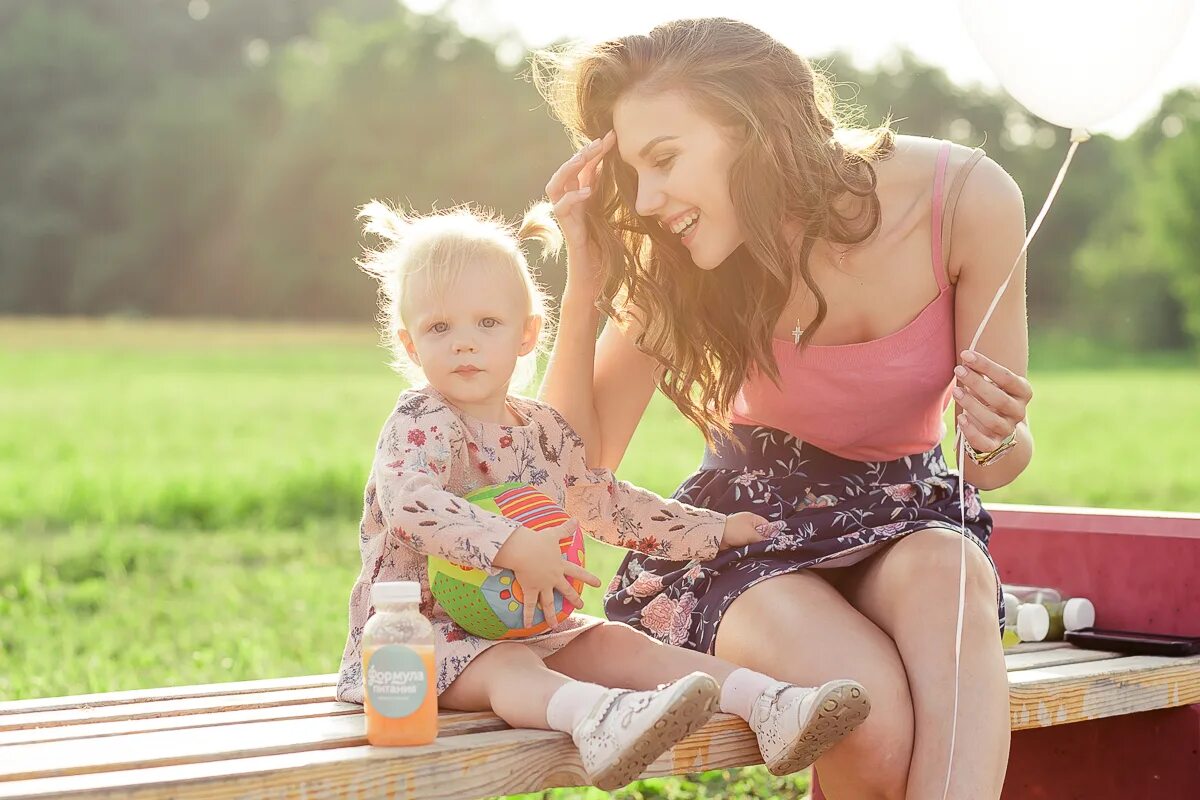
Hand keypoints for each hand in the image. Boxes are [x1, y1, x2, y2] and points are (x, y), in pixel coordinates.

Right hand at [492, 518, 600, 628]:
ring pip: (548, 603)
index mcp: (560, 565)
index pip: (578, 572)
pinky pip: (530, 605)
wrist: (523, 549)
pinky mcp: (530, 589)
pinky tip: (528, 627)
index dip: (588, 578)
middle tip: (580, 606)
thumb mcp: (554, 533)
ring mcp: (542, 585)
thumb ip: (566, 528)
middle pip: (566, 590)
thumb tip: (576, 519)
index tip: (598, 584)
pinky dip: (528, 616)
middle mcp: (554, 578)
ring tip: (555, 626)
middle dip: (574, 599)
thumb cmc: (538, 540)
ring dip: (552, 615)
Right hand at [544, 131, 615, 273]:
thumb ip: (615, 198)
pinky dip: (572, 198)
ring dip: (568, 169)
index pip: (585, 168)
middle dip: (583, 153)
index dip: (596, 150)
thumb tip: (627, 175)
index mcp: (584, 199)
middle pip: (568, 171)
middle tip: (601, 141)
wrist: (597, 282)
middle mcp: (572, 205)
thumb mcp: (616, 218)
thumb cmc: (608, 252)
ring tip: (584, 157)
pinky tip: (588, 191)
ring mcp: (567, 218)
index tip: (613, 135)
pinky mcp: (568, 232)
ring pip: (555, 185)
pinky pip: (561, 210)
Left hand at [720, 511, 770, 549]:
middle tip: (768, 550)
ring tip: (760, 553)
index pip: (768, 526)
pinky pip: (747, 545)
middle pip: (761, 534)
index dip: (772, 534)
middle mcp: (749, 525)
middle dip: (763, 542)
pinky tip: (752, 554)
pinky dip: (749, 549)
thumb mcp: (751, 534)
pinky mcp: (737, 540)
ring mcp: (743, 533)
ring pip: (754, 541)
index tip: (775, 543)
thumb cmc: (734, 531)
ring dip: (755, 547)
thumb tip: (772, 543)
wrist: (716, 536)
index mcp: (753, 519)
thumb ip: (763, 539)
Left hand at [952, 349, 1032, 454]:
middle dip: (977, 383)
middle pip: (999, 399)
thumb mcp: (990, 382)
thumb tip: (965, 356)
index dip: (986, 365)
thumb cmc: (989, 395)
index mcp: (1022, 392)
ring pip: (991, 420)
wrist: (997, 426)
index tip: (965, 354)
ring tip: (956, 391)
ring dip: (971, 405)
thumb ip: (980, 371)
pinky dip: (972, 431)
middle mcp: (1019, 411)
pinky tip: (961, 418)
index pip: (1006, 377)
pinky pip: (985, 442)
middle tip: (958, 370)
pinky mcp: (995, 444)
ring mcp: (1008, 429)